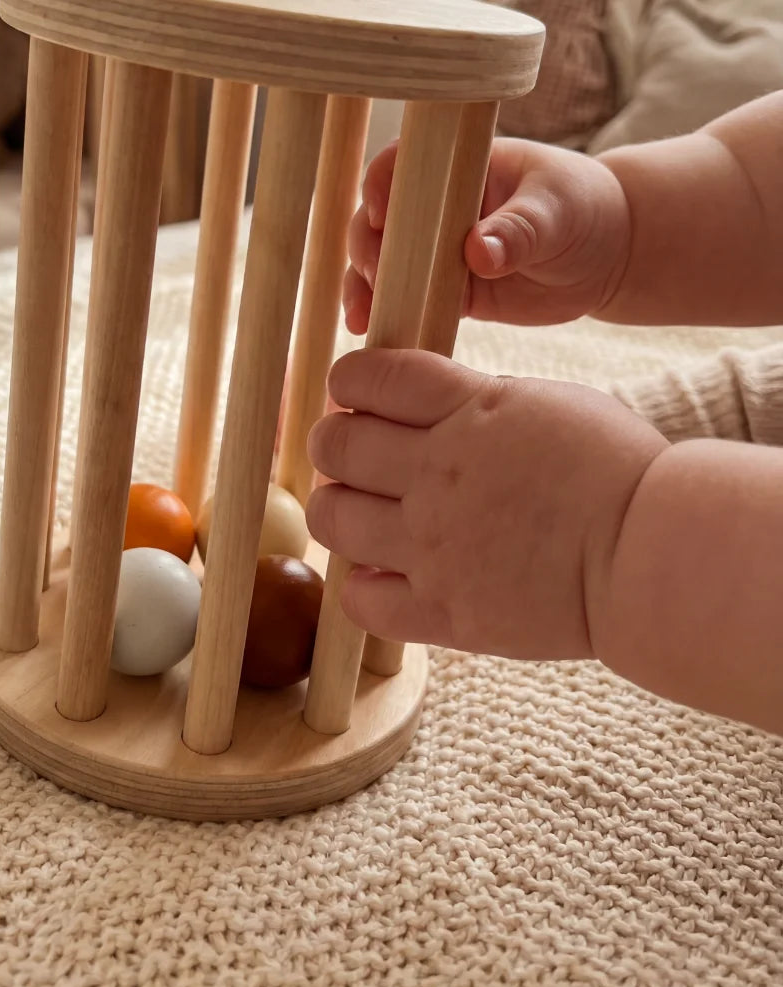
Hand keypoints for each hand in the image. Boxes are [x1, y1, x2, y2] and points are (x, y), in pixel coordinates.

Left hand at [306, 349, 665, 659]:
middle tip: (351, 454)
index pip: (369, 377)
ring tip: (362, 512)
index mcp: (466, 411)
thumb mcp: (545, 403)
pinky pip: (360, 600)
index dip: (351, 381)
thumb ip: (474, 402)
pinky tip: (385, 575)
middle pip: (336, 445)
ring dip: (338, 508)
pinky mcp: (444, 610)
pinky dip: (361, 586)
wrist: (654, 554)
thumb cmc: (617, 470)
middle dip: (334, 442)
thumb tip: (423, 405)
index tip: (355, 393)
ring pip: (332, 518)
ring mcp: (433, 546)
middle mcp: (437, 474)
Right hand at [344, 137, 631, 332]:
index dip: (381, 186)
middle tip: (375, 274)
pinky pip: (406, 299)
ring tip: (362, 314)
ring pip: (382, 262)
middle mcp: (437, 204)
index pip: (403, 163)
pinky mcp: (448, 289)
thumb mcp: (557, 212)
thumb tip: (477, 252)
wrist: (611, 254)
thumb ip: (518, 230)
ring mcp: (437, 248)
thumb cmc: (585, 210)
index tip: (382, 217)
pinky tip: (369, 330)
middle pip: (379, 217)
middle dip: (366, 245)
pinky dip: (385, 313)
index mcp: (460, 166)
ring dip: (364, 285)